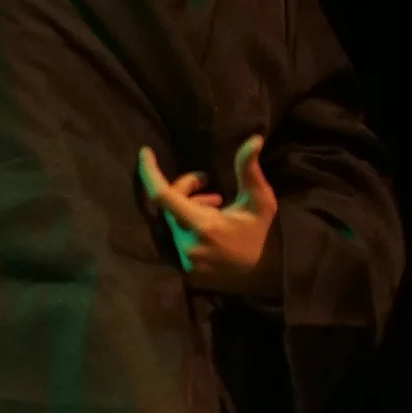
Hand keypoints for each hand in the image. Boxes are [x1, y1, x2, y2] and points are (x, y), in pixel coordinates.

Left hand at [138, 135, 280, 298]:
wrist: (266, 273)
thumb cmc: (262, 232)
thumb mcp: (259, 199)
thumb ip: (249, 169)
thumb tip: (254, 139)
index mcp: (203, 226)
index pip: (163, 196)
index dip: (150, 172)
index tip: (145, 152)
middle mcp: (188, 244)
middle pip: (170, 204)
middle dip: (185, 188)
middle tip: (209, 182)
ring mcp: (186, 259)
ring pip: (174, 220)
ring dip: (189, 206)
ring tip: (215, 204)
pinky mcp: (186, 268)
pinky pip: (178, 237)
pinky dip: (189, 225)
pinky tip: (210, 226)